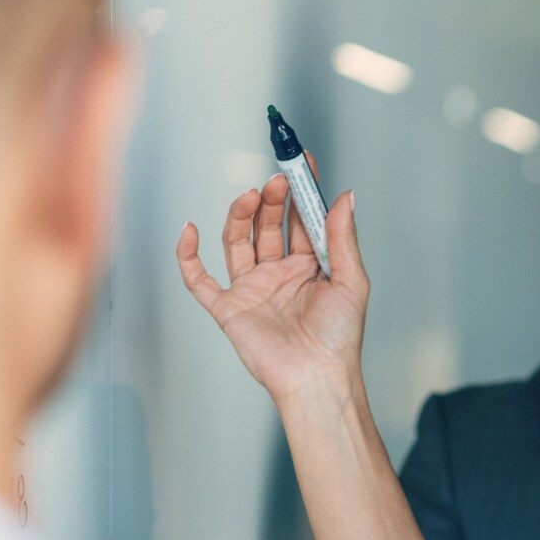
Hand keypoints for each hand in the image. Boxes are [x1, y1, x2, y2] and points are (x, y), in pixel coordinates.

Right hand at [176, 162, 369, 406]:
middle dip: (272, 200)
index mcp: (311, 266)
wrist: (317, 378)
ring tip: (253, 194)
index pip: (302, 220)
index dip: (301, 191)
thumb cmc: (340, 337)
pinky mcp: (228, 308)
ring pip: (237, 242)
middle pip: (267, 225)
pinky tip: (190, 229)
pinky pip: (199, 279)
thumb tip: (345, 194)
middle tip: (277, 179)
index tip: (302, 161)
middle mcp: (279, 273)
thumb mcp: (352, 280)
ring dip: (241, 216)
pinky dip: (188, 255)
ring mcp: (252, 289)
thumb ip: (343, 237)